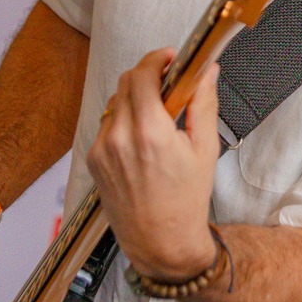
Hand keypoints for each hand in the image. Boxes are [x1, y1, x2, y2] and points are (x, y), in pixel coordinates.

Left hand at [87, 48, 219, 279]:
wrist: (161, 242)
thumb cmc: (186, 201)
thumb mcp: (204, 150)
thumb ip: (204, 104)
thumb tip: (207, 73)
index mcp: (149, 131)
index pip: (143, 74)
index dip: (157, 59)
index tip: (170, 59)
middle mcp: (119, 137)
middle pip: (126, 82)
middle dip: (147, 77)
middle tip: (169, 86)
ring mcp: (102, 149)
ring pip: (115, 103)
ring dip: (134, 100)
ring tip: (156, 118)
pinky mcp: (94, 160)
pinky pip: (107, 126)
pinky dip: (123, 123)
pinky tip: (141, 142)